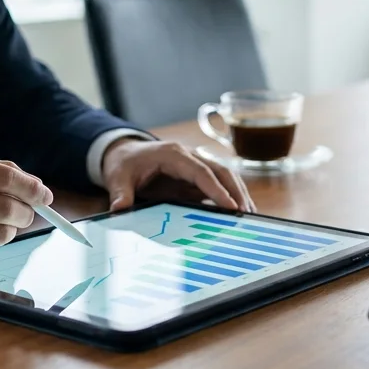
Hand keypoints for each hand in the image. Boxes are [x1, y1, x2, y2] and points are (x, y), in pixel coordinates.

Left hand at [101, 138, 253, 212]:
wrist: (125, 154)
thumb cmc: (124, 164)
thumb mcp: (117, 178)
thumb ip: (120, 193)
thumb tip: (119, 208)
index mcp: (173, 154)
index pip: (201, 172)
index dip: (216, 189)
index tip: (230, 206)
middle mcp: (189, 156)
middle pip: (220, 171)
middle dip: (235, 191)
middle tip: (247, 213)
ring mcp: (195, 165)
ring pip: (224, 176)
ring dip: (238, 193)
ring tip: (250, 214)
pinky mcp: (196, 177)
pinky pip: (218, 184)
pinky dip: (231, 196)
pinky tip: (240, 212)